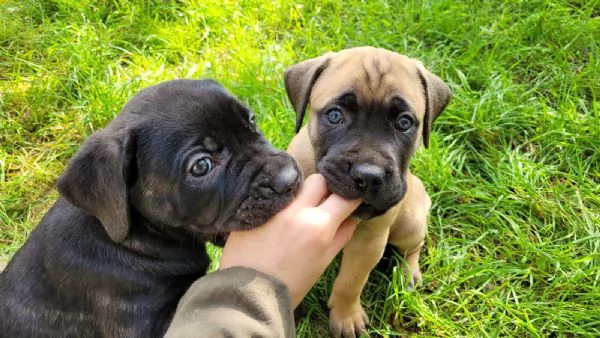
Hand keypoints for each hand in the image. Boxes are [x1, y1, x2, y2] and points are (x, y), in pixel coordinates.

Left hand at [220, 174, 360, 306]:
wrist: (247, 294)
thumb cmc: (290, 285)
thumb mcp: (322, 263)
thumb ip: (340, 237)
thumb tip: (352, 218)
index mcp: (319, 226)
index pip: (345, 196)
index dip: (351, 195)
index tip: (350, 198)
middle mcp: (297, 210)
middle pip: (319, 180)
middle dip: (325, 187)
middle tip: (323, 200)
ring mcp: (274, 207)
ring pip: (295, 185)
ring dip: (301, 193)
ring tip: (298, 208)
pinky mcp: (253, 208)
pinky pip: (272, 194)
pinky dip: (280, 199)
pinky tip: (278, 212)